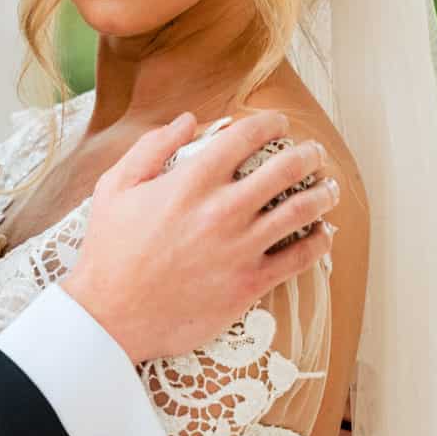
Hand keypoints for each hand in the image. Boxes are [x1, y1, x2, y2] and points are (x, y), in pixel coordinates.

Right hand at [63, 111, 338, 364]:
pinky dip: (319, 241)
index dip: (268, 123)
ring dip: (322, 193)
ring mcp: (240, 248)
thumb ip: (151, 147)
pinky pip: (300, 258)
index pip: (244, 137)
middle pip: (285, 169)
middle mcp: (222, 210)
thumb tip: (188, 120)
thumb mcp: (114, 188)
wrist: (112, 316)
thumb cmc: (109, 251)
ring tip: (327, 187)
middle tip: (312, 152)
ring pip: (301, 210)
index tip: (277, 123)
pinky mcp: (250, 283)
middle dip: (306, 154)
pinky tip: (323, 233)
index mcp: (190, 182)